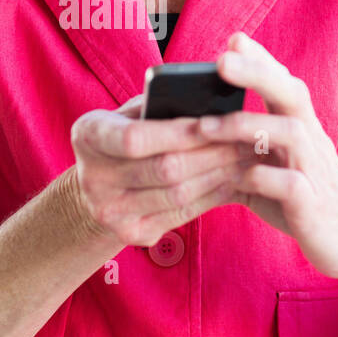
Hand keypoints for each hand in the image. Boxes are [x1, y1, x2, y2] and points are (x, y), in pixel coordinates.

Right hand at [70, 93, 255, 248]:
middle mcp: (94, 179)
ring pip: (178, 195)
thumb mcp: (126, 113)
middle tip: (248, 138)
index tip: (217, 121)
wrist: (93, 188)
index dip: (179, 132)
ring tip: (247, 157)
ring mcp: (111, 212)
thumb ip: (157, 107)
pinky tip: (233, 179)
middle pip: (164, 169)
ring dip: (219, 175)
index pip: (135, 138)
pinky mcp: (132, 234)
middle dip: (212, 153)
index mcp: (88, 136)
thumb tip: (208, 102)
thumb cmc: (121, 135)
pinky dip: (212, 195)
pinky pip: (182, 214)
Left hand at [197, 31, 337, 279]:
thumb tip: (197, 121)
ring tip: (205, 125)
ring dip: (247, 125)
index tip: (233, 40)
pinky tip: (239, 178)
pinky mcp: (313, 205)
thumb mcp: (277, 163)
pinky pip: (291, 185)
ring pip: (290, 132)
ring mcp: (313, 171)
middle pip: (291, 93)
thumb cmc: (305, 196)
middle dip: (257, 73)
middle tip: (222, 60)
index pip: (281, 83)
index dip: (259, 60)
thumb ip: (246, 141)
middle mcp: (309, 140)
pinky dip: (264, 178)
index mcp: (299, 127)